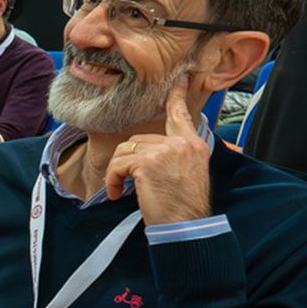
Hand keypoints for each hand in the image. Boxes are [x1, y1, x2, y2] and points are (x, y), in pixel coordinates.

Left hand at [104, 75, 212, 224]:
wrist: (185, 226)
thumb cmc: (182, 207)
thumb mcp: (187, 175)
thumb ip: (174, 157)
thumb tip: (148, 153)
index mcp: (194, 145)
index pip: (182, 115)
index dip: (177, 97)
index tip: (179, 81)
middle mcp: (182, 144)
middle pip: (139, 139)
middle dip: (127, 161)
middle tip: (127, 182)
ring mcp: (166, 151)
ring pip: (126, 151)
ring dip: (118, 172)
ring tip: (122, 190)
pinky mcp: (148, 162)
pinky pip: (118, 164)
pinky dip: (113, 180)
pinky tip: (118, 193)